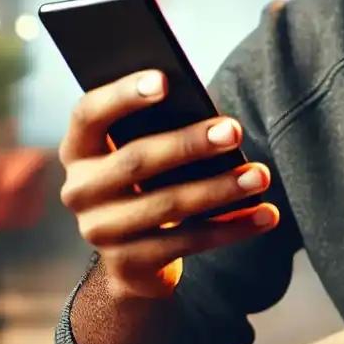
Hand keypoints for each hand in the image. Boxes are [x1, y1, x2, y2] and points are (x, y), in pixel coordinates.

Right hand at [57, 69, 278, 299]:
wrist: (132, 260)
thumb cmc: (146, 183)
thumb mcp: (140, 153)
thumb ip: (156, 130)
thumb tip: (212, 116)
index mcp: (78, 150)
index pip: (89, 114)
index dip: (123, 95)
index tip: (165, 79)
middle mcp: (79, 190)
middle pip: (136, 161)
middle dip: (189, 144)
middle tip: (234, 130)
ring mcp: (100, 231)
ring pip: (167, 205)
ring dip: (220, 189)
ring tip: (260, 175)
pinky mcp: (128, 264)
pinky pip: (188, 243)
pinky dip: (233, 228)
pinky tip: (265, 214)